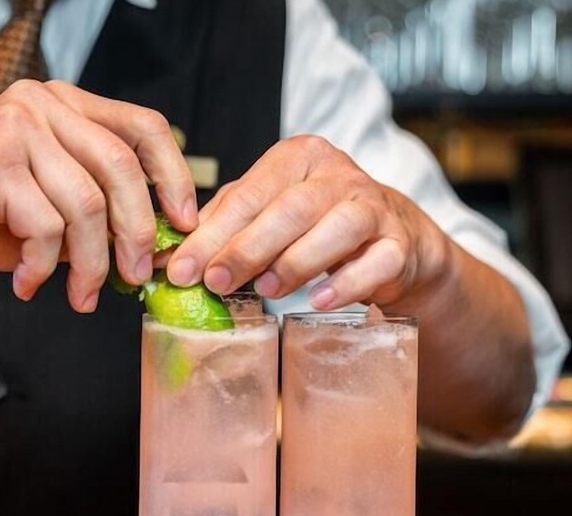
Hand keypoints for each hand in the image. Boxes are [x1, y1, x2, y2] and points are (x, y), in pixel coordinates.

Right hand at [0, 80, 196, 312]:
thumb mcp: (48, 206)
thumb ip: (96, 213)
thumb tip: (153, 248)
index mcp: (66, 105)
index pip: (143, 127)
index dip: (174, 176)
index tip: (184, 223)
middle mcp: (44, 104)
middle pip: (121, 168)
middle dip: (137, 232)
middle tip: (134, 278)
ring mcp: (18, 126)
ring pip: (86, 204)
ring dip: (89, 263)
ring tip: (79, 295)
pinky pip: (43, 225)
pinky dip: (41, 266)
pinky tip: (26, 283)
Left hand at [165, 135, 449, 310]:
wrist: (389, 240)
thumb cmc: (313, 225)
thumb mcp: (266, 212)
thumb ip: (224, 225)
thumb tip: (172, 257)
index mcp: (297, 157)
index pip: (248, 195)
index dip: (211, 235)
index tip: (181, 270)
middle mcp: (337, 174)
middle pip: (290, 209)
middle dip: (247, 248)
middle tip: (215, 282)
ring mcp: (373, 206)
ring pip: (337, 228)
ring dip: (296, 261)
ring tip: (266, 289)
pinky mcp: (399, 243)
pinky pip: (376, 262)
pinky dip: (346, 283)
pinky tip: (317, 301)